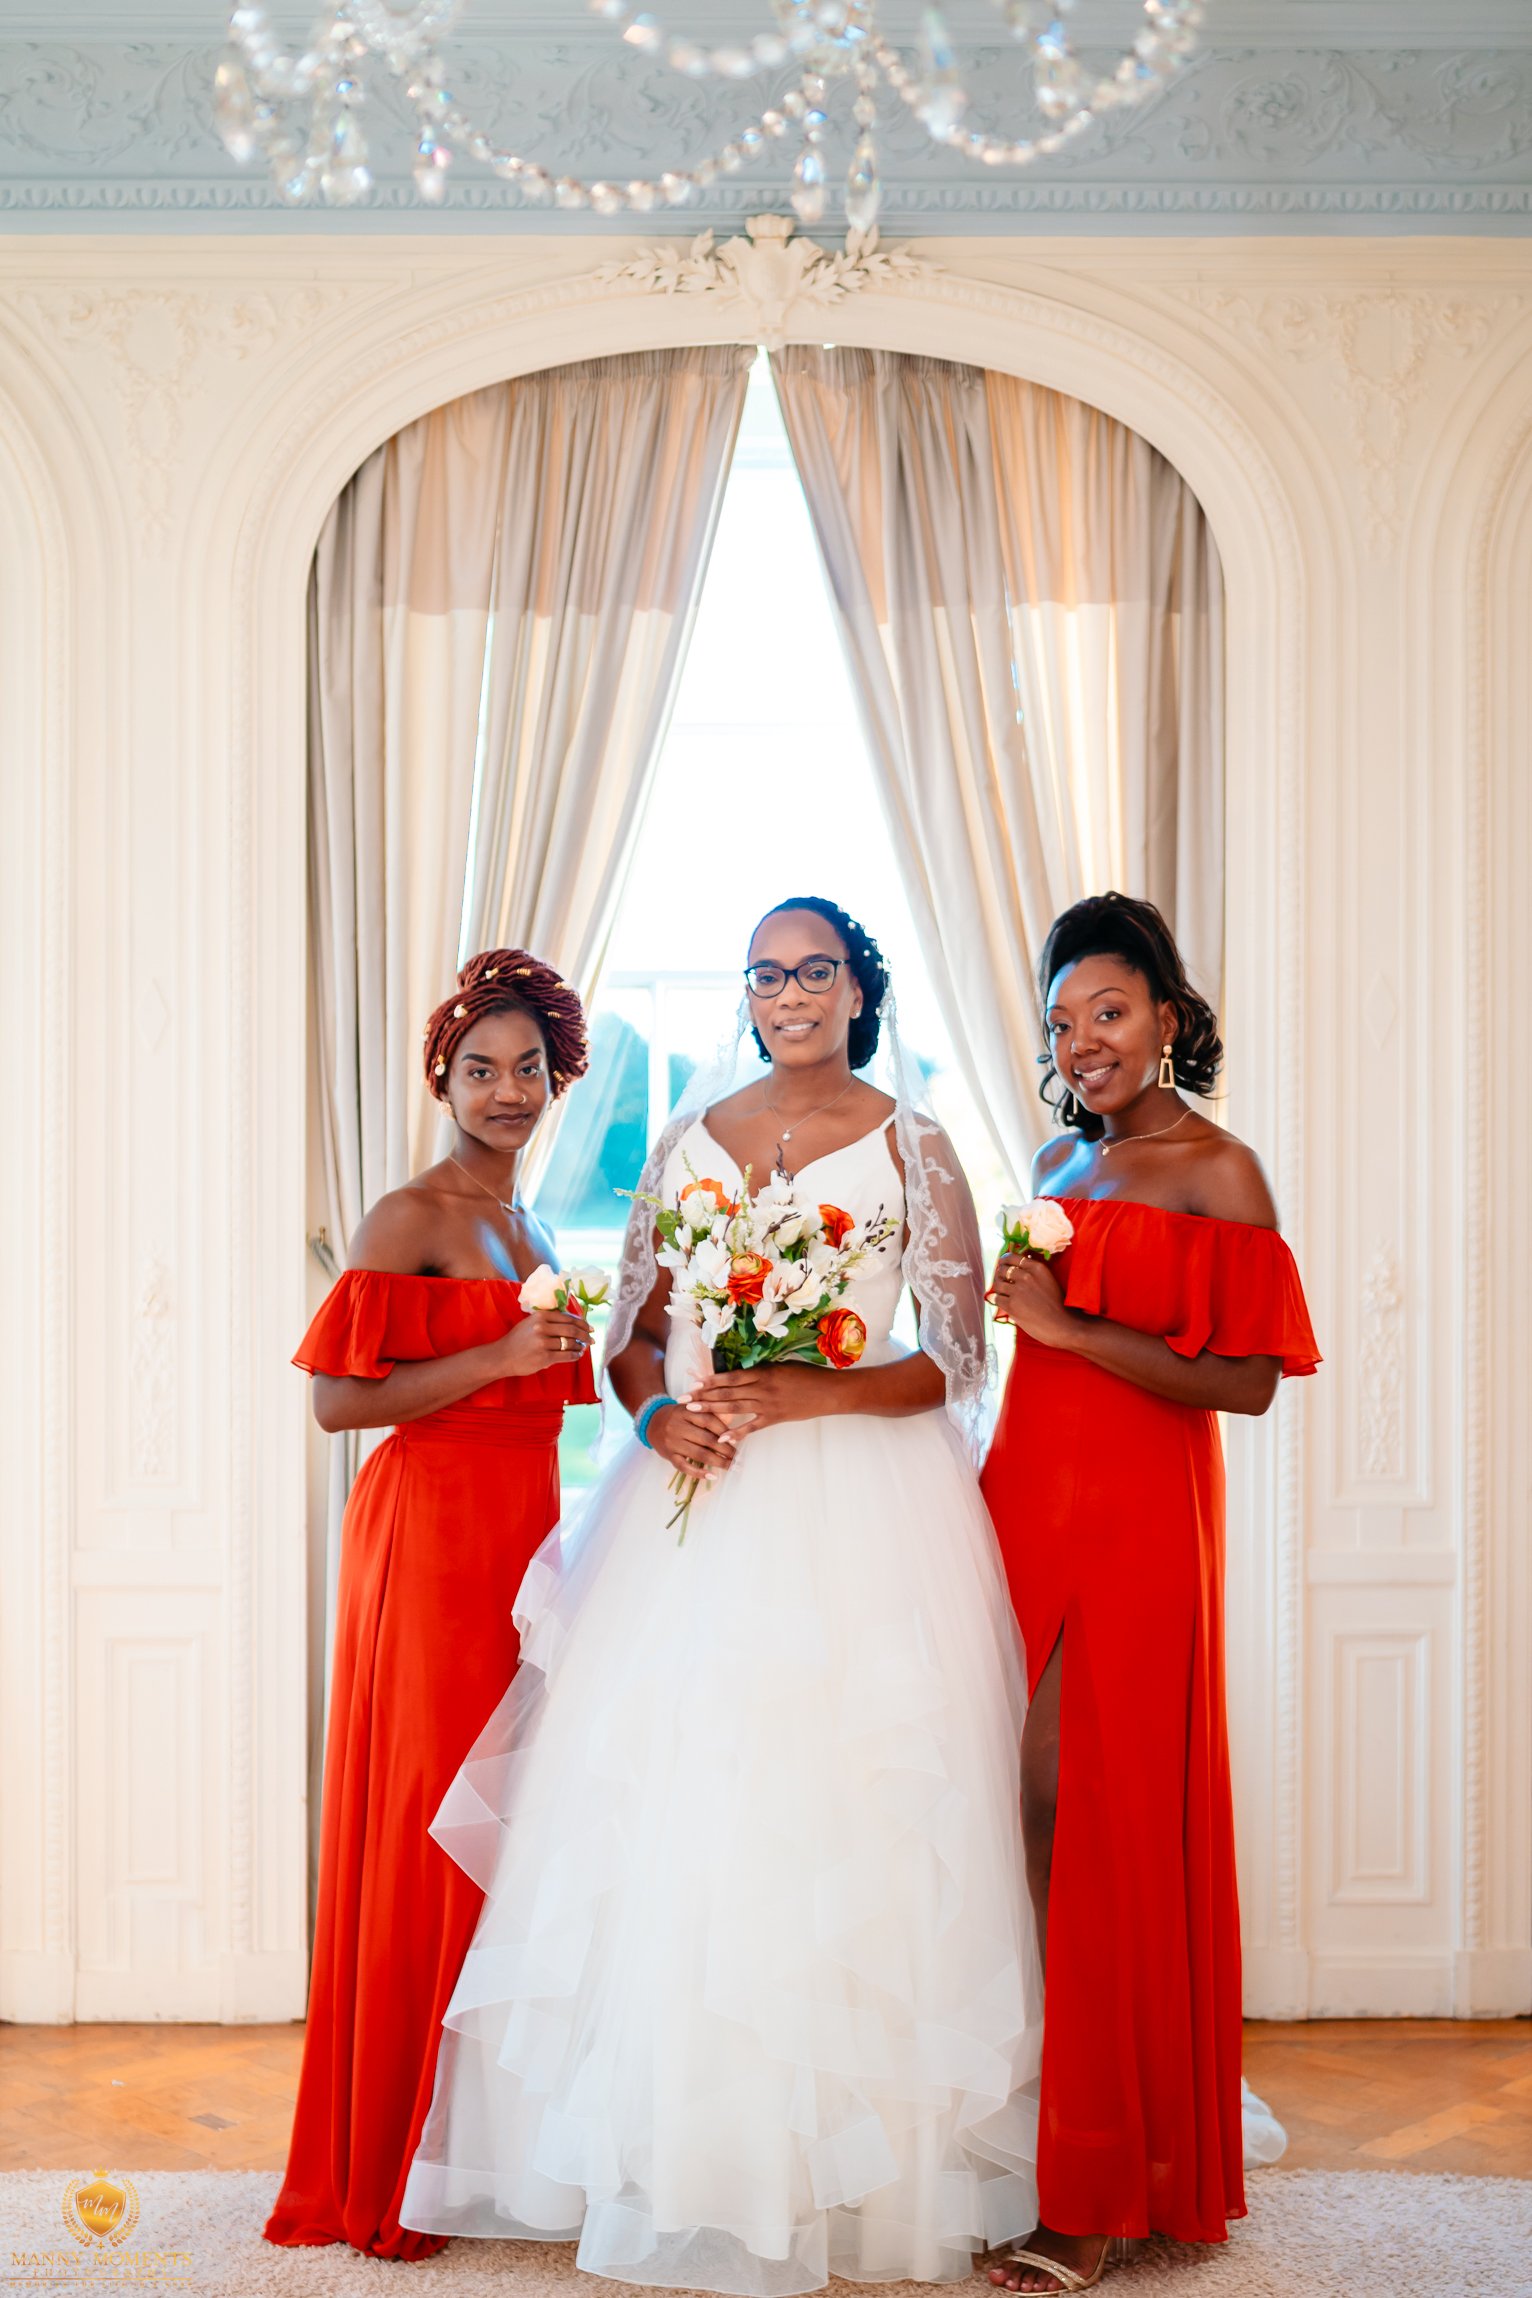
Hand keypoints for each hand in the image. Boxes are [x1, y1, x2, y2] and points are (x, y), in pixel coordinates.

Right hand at [495, 1308, 592, 1377]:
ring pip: (570, 1343)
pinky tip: (578, 1355)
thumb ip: (548, 1320)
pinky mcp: (544, 1357)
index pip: (568, 1318)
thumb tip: (573, 1323)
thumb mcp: (530, 1322)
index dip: (582, 1323)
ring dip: (580, 1346)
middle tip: (592, 1339)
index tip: (589, 1327)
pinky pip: (566, 1355)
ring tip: (583, 1347)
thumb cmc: (518, 1339)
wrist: (502, 1356)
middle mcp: (542, 1327)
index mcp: (540, 1316)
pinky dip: (575, 1355)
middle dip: (585, 1335)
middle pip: (572, 1330)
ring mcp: (543, 1343)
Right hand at [647, 1399, 736, 1481]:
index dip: (724, 1431)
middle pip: (706, 1439)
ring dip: (718, 1462)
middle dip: (725, 1449)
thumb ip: (708, 1414)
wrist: (652, 1421)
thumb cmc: (679, 1416)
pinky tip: (712, 1476)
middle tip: (738, 1457)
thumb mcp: (690, 1408)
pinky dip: (699, 1473)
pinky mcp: (668, 1455)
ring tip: (731, 1466)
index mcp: (686, 1411)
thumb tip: (731, 1433)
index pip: (709, 1420)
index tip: (735, 1440)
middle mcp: (678, 1426)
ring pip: (698, 1454)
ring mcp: (672, 1441)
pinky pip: (684, 1466)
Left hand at [688, 1362, 835, 1436]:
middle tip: (683, 1400)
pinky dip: (736, 1432)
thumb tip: (743, 1374)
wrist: (829, 1391)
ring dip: (712, 1410)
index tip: (693, 1383)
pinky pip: (751, 1427)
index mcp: (763, 1372)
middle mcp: (762, 1388)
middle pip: (726, 1393)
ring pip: (734, 1408)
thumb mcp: (783, 1366)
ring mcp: (767, 1404)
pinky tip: (721, 1438)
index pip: (731, 1377)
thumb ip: (763, 1371)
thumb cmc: (808, 1375)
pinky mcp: (775, 1418)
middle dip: (703, 1396)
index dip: (710, 1381)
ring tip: (693, 1412)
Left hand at [990, 1254, 1078, 1349]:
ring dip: (998, 1288)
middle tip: (1001, 1280)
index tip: (1003, 1264)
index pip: (1012, 1257)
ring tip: (1002, 1292)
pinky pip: (996, 1298)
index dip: (1004, 1260)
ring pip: (997, 1284)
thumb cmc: (1058, 1305)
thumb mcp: (1049, 1280)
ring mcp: (1018, 1290)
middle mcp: (1026, 1276)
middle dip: (1000, 1274)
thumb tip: (1016, 1267)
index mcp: (1037, 1268)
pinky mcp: (1012, 1305)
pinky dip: (998, 1300)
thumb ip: (1034, 1273)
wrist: (1063, 1325)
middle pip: (1002, 1269)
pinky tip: (1003, 1303)